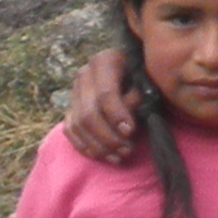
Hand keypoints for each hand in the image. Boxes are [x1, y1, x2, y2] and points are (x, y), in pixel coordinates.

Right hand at [62, 47, 139, 165]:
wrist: (133, 69)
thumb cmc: (145, 75)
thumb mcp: (146, 80)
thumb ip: (137, 97)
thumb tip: (125, 125)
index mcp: (105, 61)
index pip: (106, 94)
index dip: (117, 115)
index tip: (130, 131)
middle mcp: (84, 74)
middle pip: (89, 113)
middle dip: (108, 137)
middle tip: (127, 150)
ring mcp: (74, 91)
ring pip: (78, 125)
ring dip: (98, 146)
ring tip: (118, 157)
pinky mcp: (70, 107)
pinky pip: (70, 130)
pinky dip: (84, 146)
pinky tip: (102, 156)